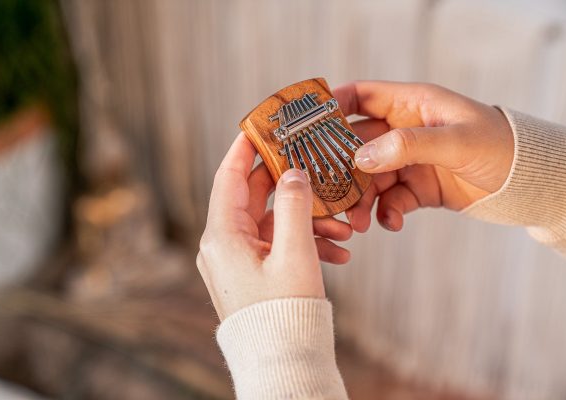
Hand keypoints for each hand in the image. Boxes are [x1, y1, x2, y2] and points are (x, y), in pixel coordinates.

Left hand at [197, 133, 352, 319]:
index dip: (245, 148)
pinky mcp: (252, 274)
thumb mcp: (295, 254)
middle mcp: (223, 245)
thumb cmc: (285, 313)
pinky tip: (337, 252)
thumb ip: (294, 206)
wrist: (284, 364)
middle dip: (291, 187)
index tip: (262, 125)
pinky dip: (303, 244)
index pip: (228, 176)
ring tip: (343, 231)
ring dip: (307, 222)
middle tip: (315, 168)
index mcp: (222, 235)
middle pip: (254, 198)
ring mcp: (237, 261)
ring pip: (273, 224)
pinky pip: (277, 246)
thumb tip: (293, 173)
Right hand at [333, 81, 514, 231]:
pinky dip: (387, 214)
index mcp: (410, 105)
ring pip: (369, 179)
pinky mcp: (416, 189)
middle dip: (340, 169)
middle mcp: (403, 132)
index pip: (361, 96)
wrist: (527, 182)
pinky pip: (391, 201)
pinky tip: (391, 223)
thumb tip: (363, 158)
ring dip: (361, 200)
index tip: (307, 126)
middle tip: (328, 191)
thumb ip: (409, 145)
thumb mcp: (457, 140)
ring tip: (358, 222)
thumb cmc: (499, 145)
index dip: (332, 106)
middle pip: (356, 145)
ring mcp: (408, 162)